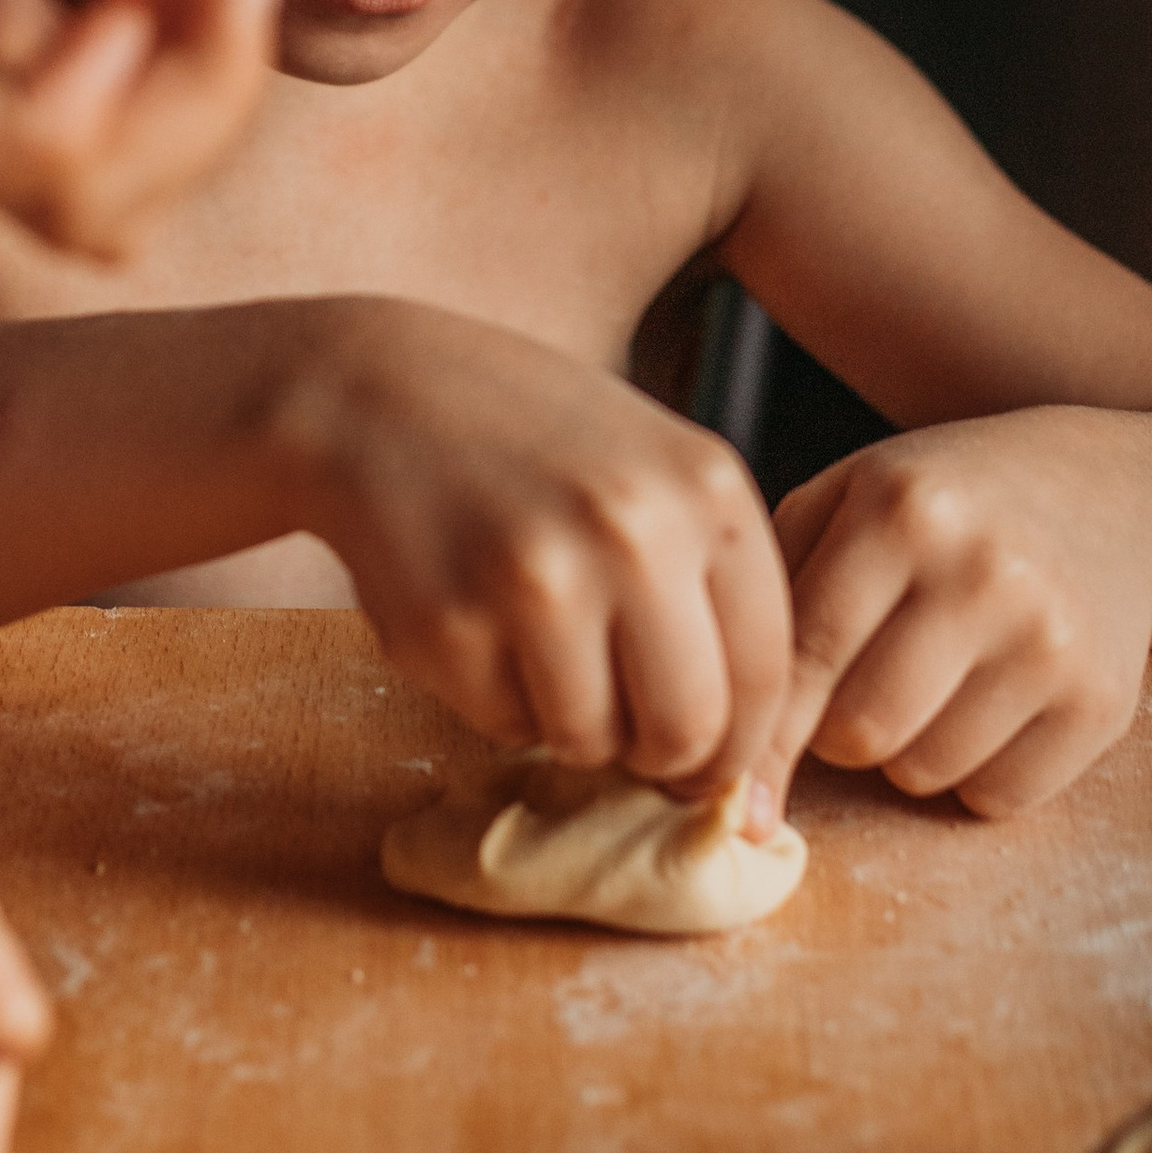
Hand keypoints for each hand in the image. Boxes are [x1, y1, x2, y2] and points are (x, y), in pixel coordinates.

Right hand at [286, 300, 793, 799]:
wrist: (386, 388)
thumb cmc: (538, 440)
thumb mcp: (657, 471)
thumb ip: (711, 587)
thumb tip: (741, 755)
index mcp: (708, 488)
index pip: (766, 671)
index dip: (743, 743)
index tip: (715, 764)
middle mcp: (633, 532)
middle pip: (687, 732)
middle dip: (661, 758)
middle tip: (631, 736)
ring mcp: (538, 579)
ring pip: (592, 743)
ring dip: (572, 723)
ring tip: (543, 646)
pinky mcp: (450, 624)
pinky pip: (504, 726)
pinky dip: (499, 700)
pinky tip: (481, 621)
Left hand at [767, 419, 1151, 819]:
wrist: (1110, 497)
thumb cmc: (945, 507)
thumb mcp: (850, 498)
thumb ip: (778, 591)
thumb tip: (730, 743)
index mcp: (903, 509)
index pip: (805, 657)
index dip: (762, 733)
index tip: (734, 787)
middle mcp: (983, 570)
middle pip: (860, 732)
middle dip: (841, 731)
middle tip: (863, 687)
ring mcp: (1051, 639)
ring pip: (925, 774)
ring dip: (909, 751)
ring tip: (935, 683)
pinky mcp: (1102, 703)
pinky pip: (998, 799)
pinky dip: (977, 774)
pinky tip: (992, 706)